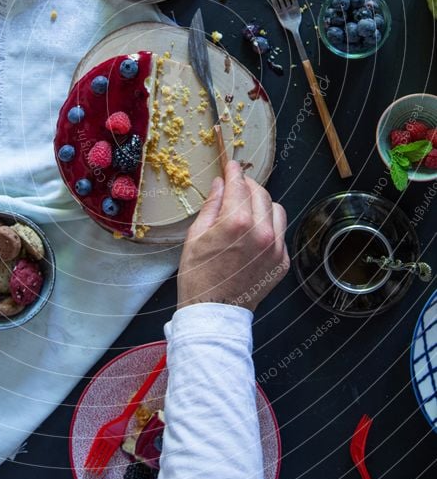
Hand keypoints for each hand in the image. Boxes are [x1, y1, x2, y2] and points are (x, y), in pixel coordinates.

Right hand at [177, 161, 289, 310]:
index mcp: (237, 222)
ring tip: (247, 210)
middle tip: (236, 186)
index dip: (234, 171)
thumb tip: (221, 184)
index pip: (239, 184)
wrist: (213, 313)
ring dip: (262, 204)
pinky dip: (269, 226)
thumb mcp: (196, 236)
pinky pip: (280, 233)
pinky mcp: (282, 262)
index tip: (231, 164)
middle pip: (261, 193)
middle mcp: (262, 232)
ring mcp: (275, 248)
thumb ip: (212, 205)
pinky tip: (254, 233)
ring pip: (276, 210)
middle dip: (248, 185)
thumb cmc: (198, 276)